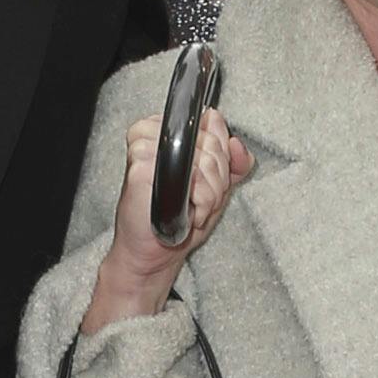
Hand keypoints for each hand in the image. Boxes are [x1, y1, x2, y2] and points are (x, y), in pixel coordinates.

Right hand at [82, 107, 250, 329]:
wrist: (152, 251)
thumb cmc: (178, 218)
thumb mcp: (214, 185)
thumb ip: (232, 162)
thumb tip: (237, 144)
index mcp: (168, 132)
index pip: (212, 126)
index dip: (220, 157)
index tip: (209, 179)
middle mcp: (153, 135)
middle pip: (211, 144)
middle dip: (217, 180)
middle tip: (202, 199)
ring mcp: (145, 150)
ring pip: (204, 160)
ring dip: (209, 194)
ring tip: (194, 207)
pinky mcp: (141, 170)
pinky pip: (190, 178)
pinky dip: (199, 202)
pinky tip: (187, 212)